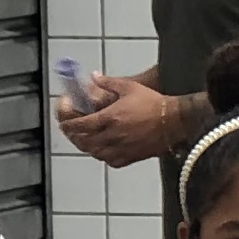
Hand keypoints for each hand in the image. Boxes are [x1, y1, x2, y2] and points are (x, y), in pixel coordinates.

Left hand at [58, 71, 182, 167]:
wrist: (175, 120)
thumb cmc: (153, 102)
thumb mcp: (129, 87)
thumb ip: (108, 82)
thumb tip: (93, 76)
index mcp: (110, 117)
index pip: (80, 125)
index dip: (68, 124)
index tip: (64, 122)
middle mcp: (113, 135)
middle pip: (84, 141)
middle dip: (74, 136)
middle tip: (72, 131)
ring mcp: (122, 148)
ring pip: (95, 153)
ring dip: (86, 147)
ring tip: (85, 140)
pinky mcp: (132, 157)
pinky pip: (110, 161)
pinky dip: (103, 157)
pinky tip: (103, 151)